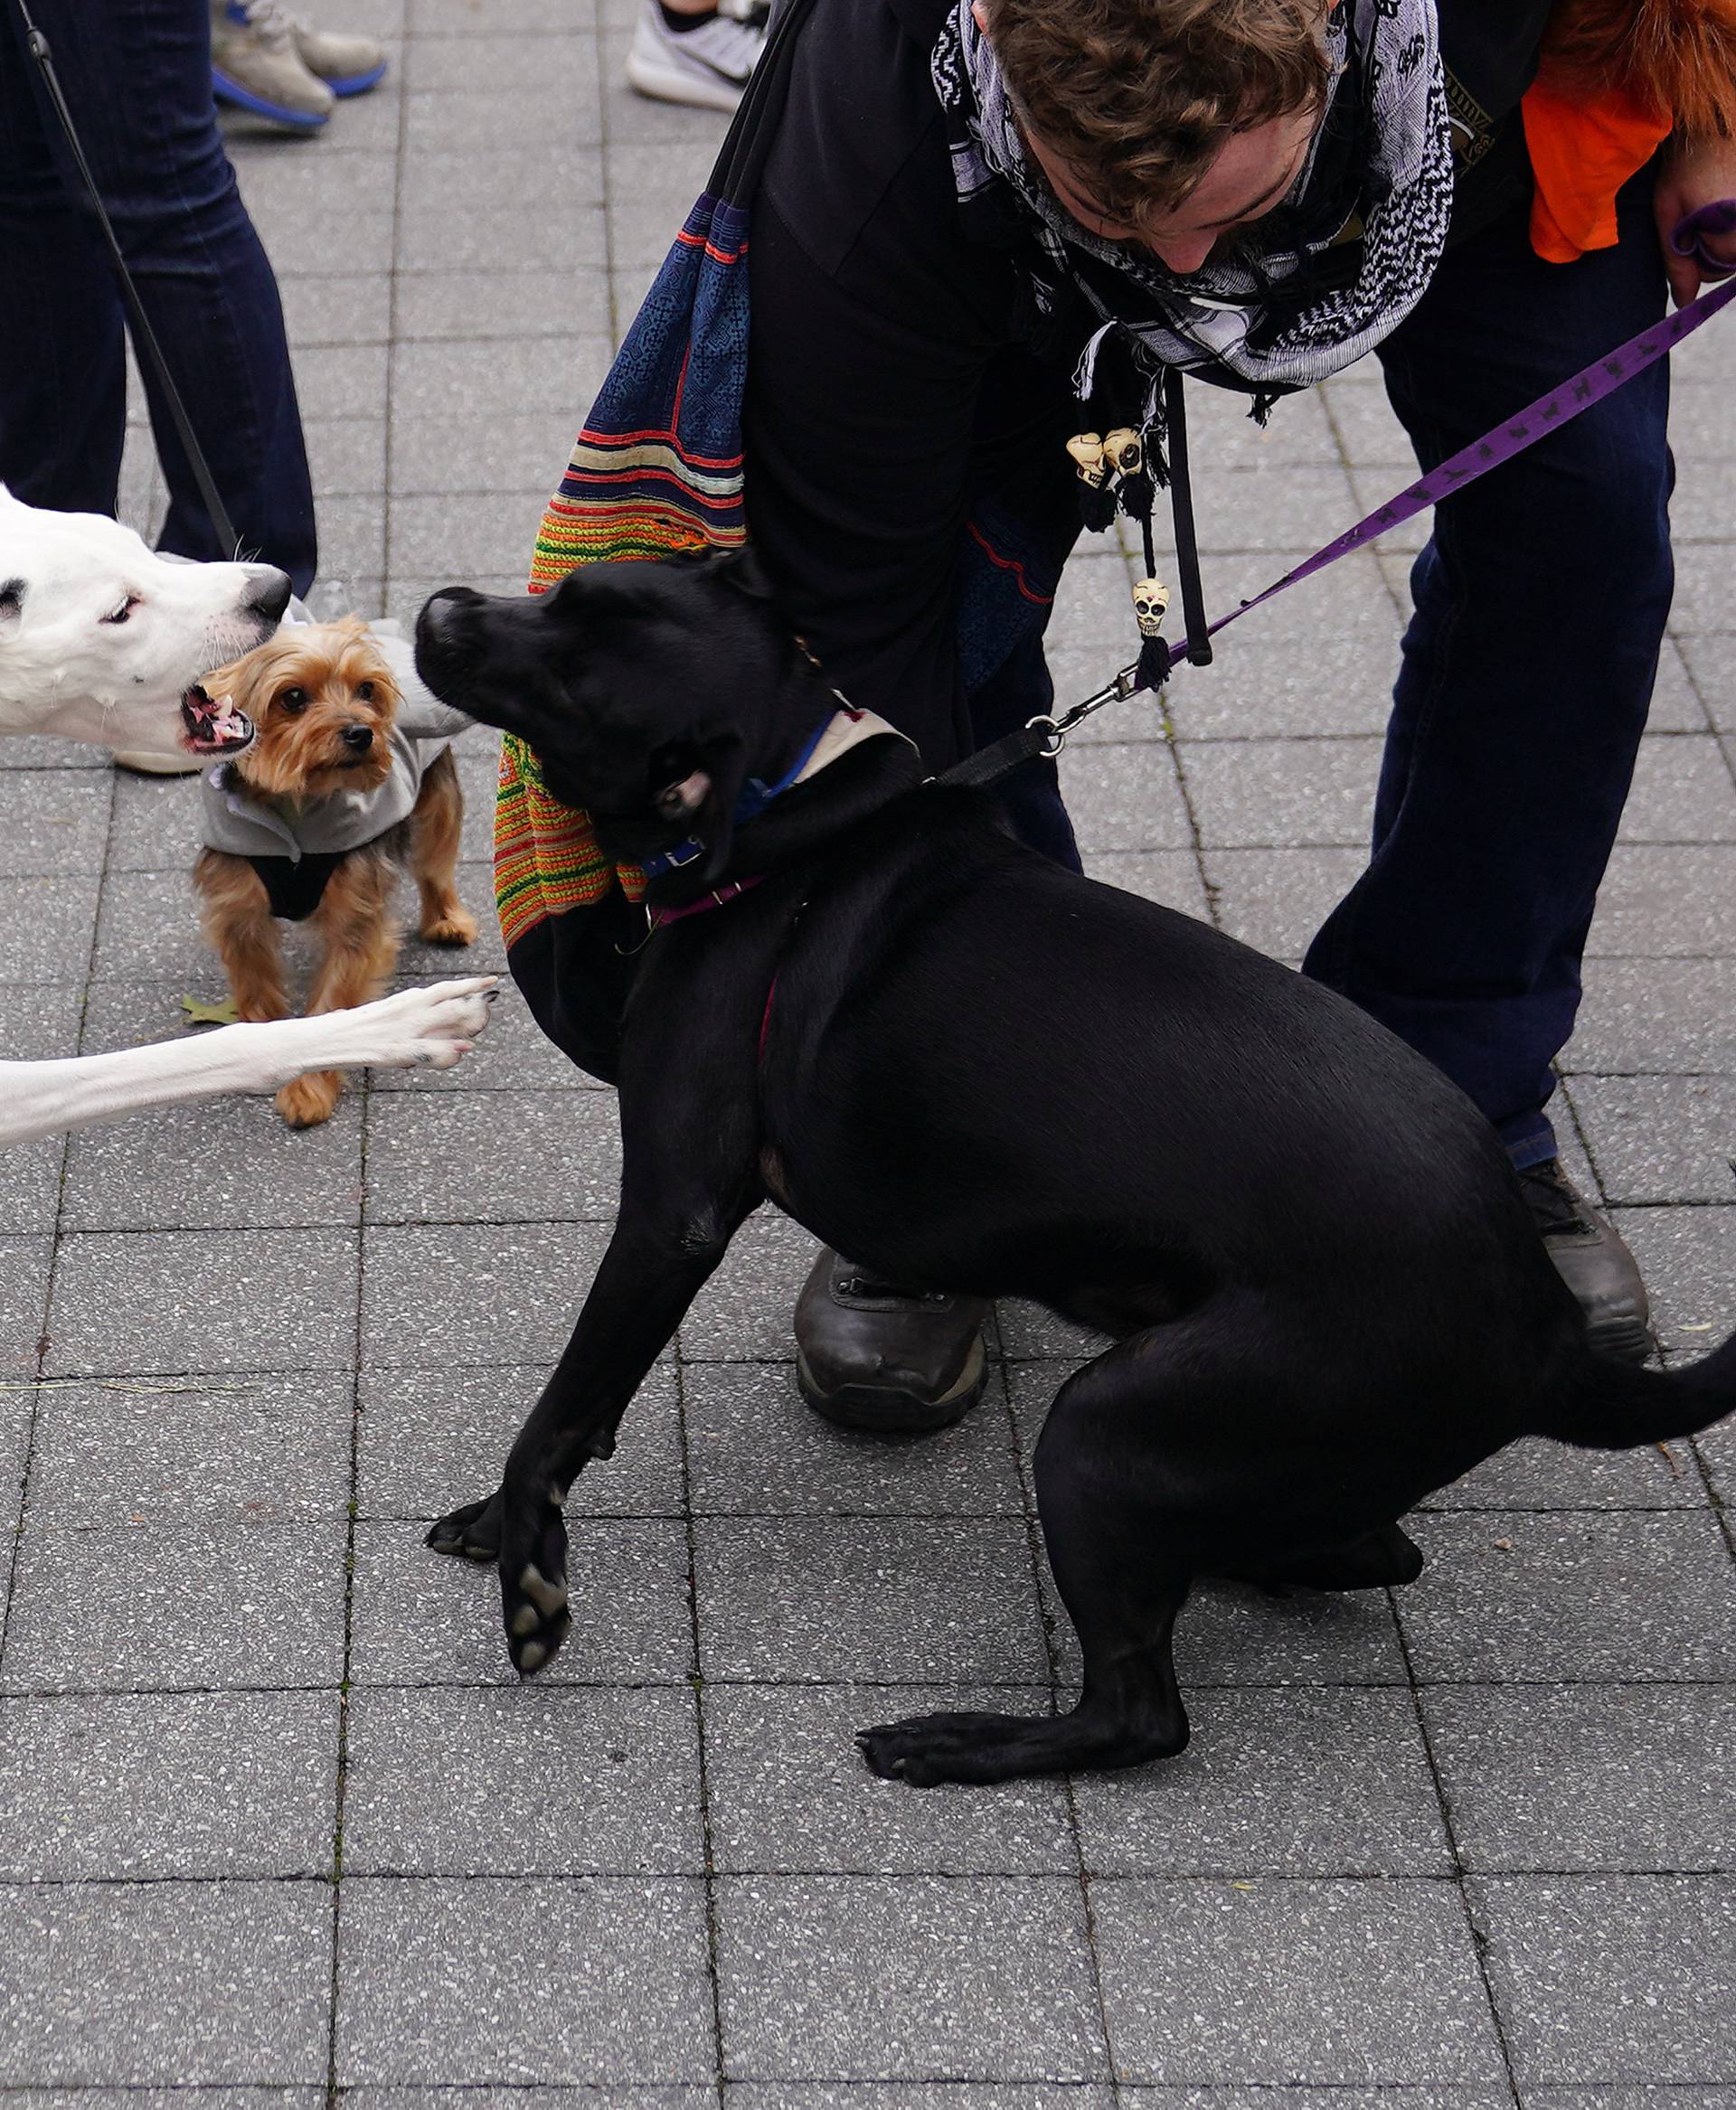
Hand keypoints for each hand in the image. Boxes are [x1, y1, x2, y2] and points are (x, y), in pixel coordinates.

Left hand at [1654, 132, 1735, 305]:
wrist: (1709, 126)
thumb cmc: (1683, 167)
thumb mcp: (1668, 215)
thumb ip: (1676, 261)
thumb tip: (1685, 303)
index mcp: (1730, 230)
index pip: (1712, 272)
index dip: (1691, 260)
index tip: (1683, 229)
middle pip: (1728, 263)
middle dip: (1707, 250)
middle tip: (1694, 216)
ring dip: (1720, 238)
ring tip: (1707, 207)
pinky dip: (1729, 228)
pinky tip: (1721, 207)